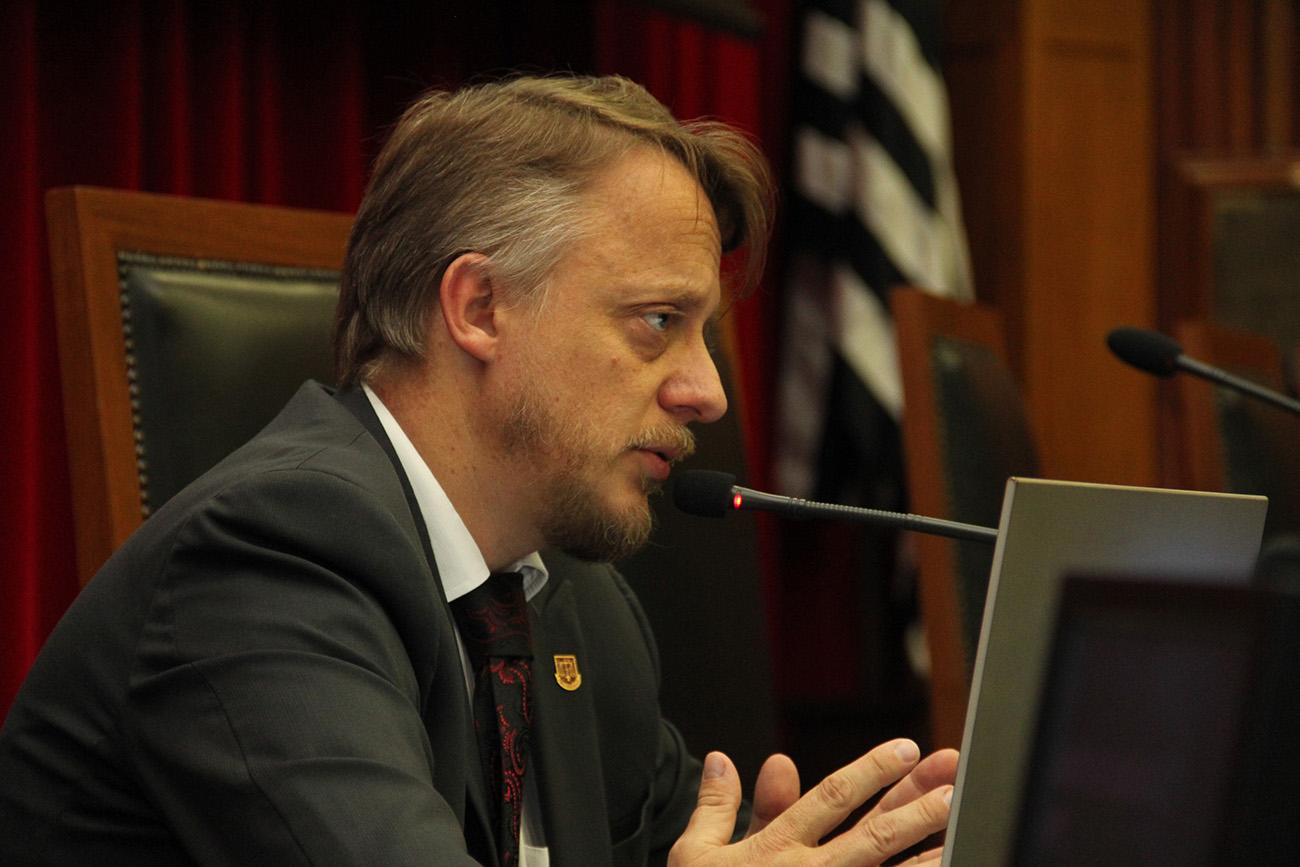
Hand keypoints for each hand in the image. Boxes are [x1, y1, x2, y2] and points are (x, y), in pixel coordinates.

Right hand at [669, 740, 957, 865]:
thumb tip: (719, 758)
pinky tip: (944, 865)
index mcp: (776, 850)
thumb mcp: (696, 856)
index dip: (871, 771)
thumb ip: (715, 806)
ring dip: (926, 847)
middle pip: (873, 834)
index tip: (906, 748)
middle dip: (914, 802)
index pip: (832, 800)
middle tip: (951, 776)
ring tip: (959, 818)